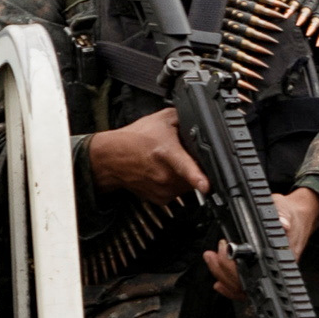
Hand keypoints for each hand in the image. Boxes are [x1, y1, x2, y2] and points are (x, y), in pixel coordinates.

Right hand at [82, 109, 206, 200]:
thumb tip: (202, 119)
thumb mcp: (162, 119)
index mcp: (167, 153)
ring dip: (185, 174)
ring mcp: (162, 189)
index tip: (206, 186)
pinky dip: (175, 183)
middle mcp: (165, 174)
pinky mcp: (161, 199)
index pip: (185, 167)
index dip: (197, 177)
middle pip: (195, 173)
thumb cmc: (133, 139)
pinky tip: (163, 172)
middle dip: (194, 164)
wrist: (112, 158)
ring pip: (189, 185)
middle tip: (178, 153)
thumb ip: (185, 118)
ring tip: (167, 162)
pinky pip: (178, 192)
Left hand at [203, 183, 318, 300]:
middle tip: (212, 255)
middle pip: (246, 283)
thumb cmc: (293, 215)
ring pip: (243, 287)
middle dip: (224, 271)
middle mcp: (275, 268)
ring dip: (223, 276)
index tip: (223, 251)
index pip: (257, 271)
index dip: (236, 267)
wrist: (300, 217)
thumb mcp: (286, 209)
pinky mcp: (262, 271)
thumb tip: (283, 224)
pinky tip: (219, 281)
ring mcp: (268, 272)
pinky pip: (245, 285)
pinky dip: (229, 285)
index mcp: (283, 255)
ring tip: (211, 259)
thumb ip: (283, 215)